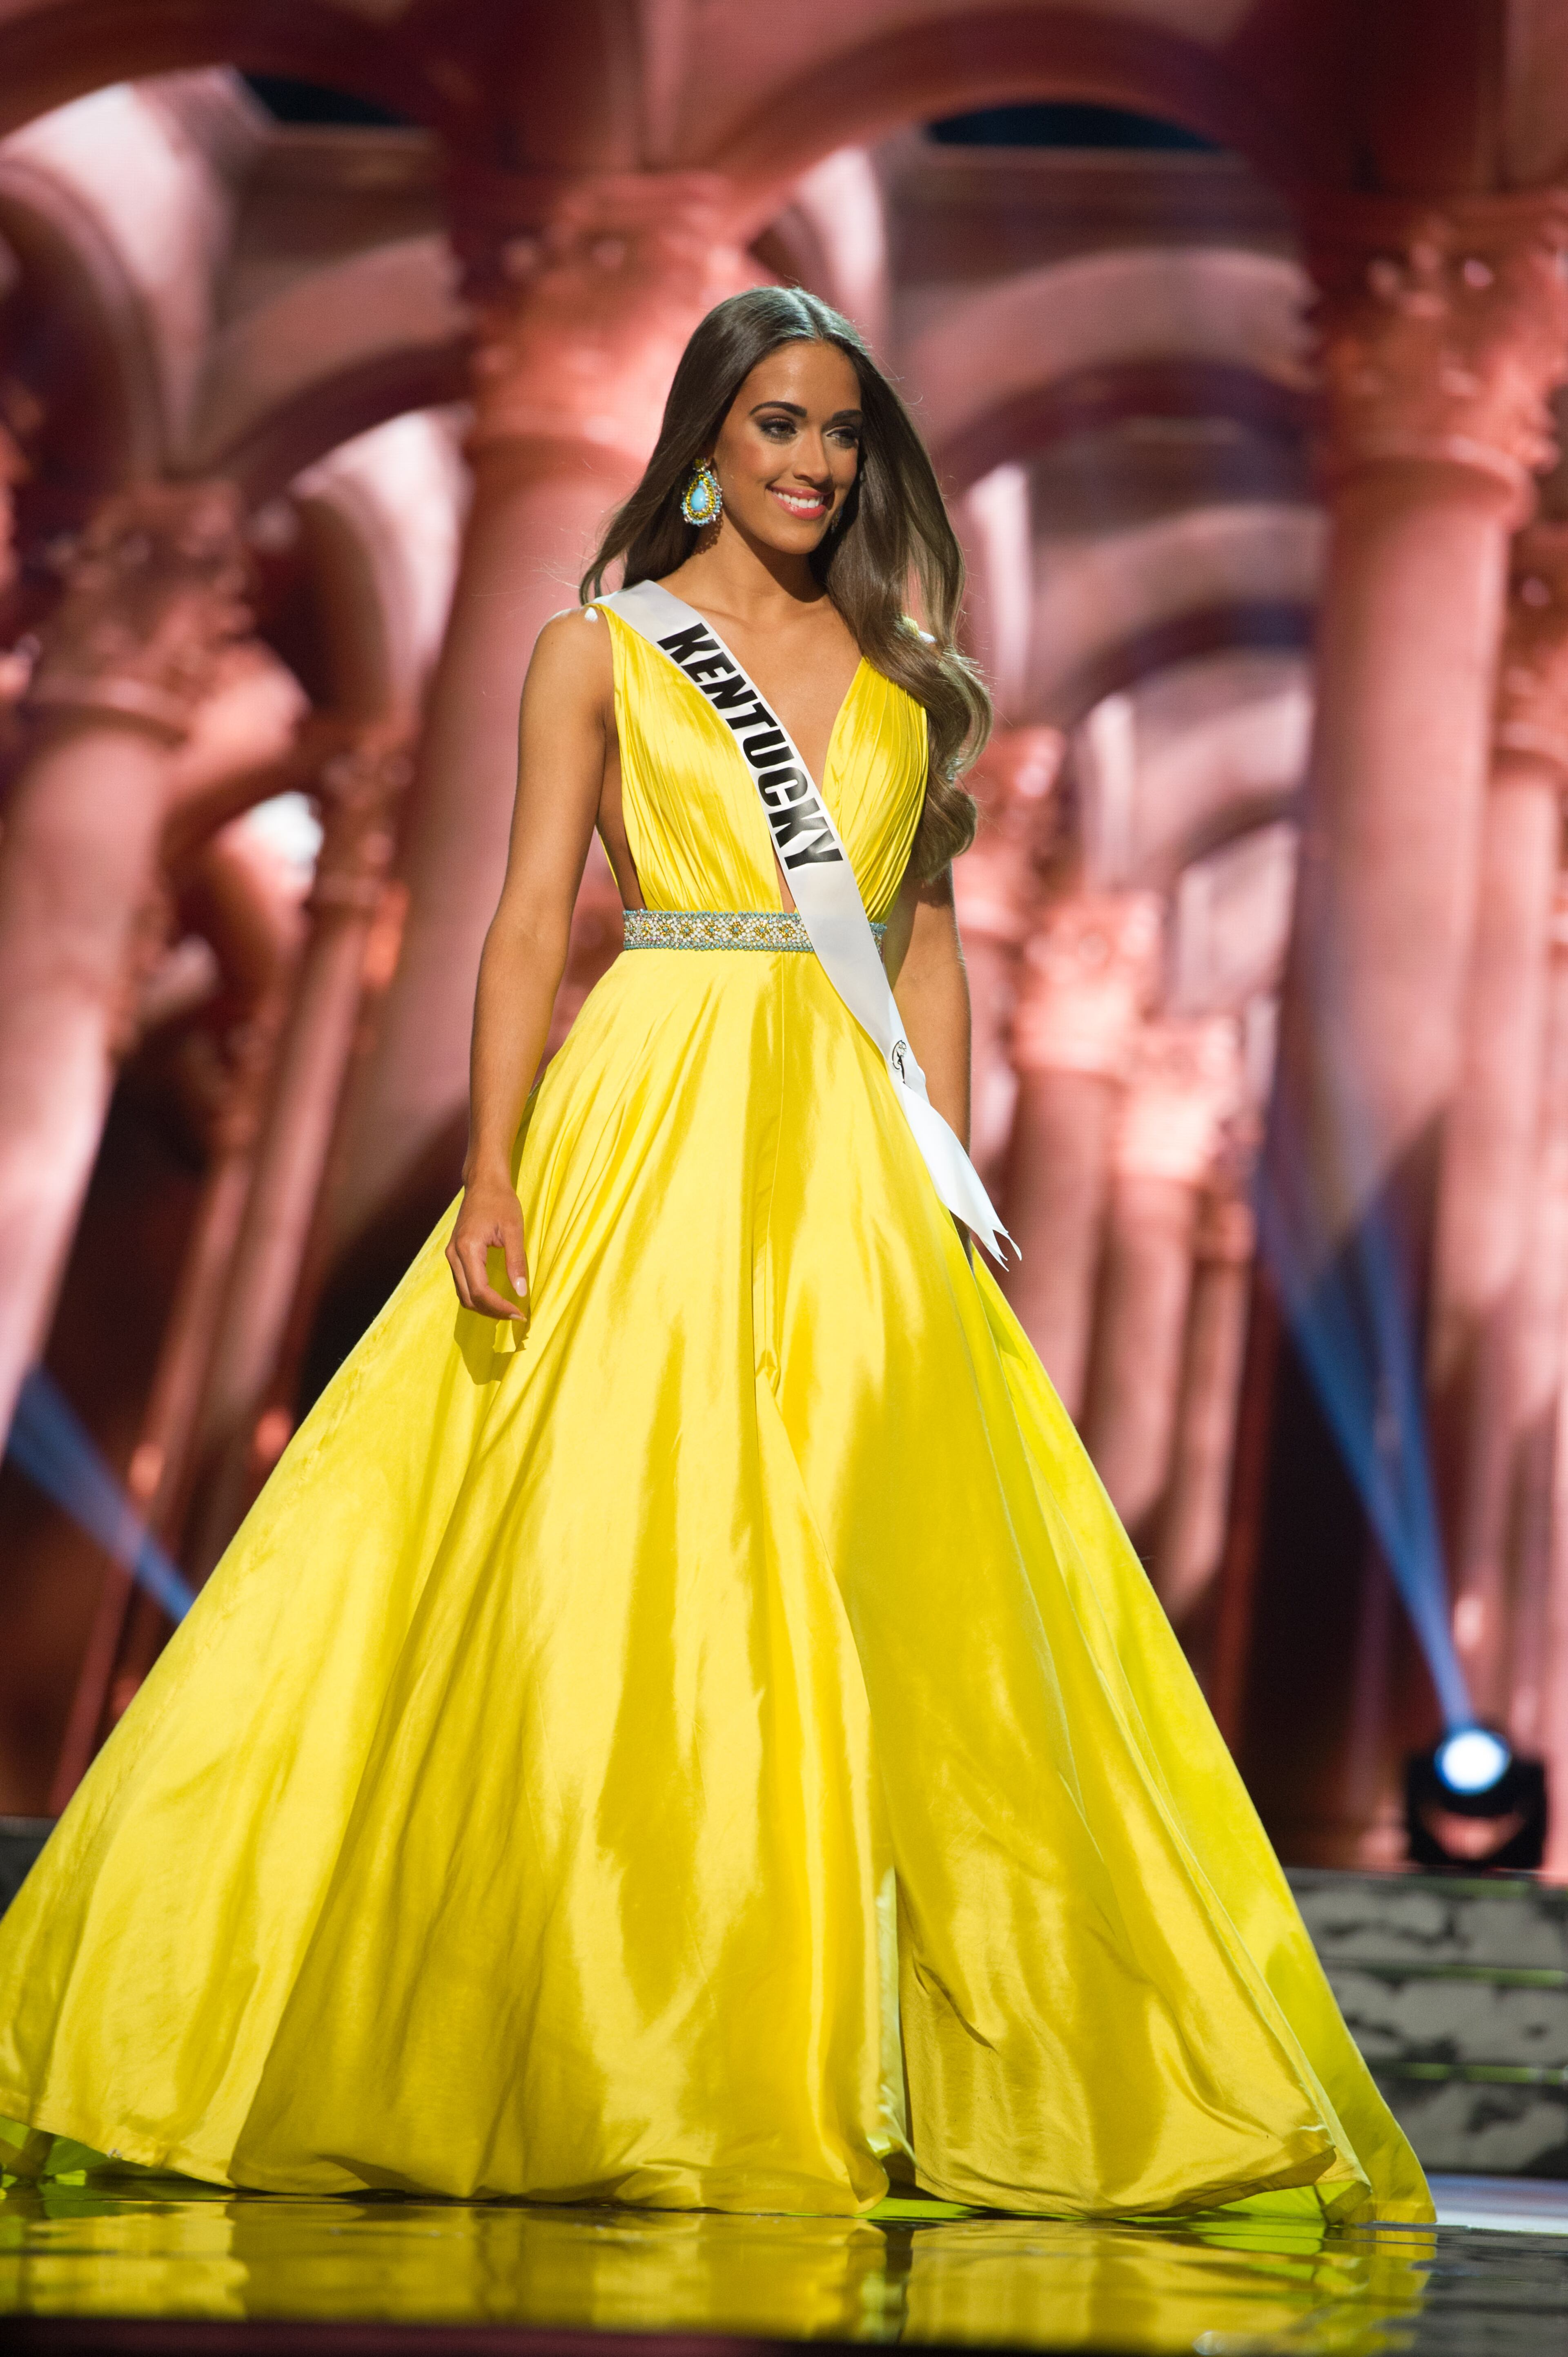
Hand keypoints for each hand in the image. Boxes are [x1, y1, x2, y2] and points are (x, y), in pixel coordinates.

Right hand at [447, 1175, 528, 1318]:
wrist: (483, 1182)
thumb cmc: (500, 1201)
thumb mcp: (514, 1230)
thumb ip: (516, 1261)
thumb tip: (521, 1291)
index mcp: (467, 1248)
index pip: (480, 1291)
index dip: (499, 1307)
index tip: (519, 1312)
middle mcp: (454, 1255)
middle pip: (469, 1298)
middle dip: (492, 1311)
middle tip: (516, 1315)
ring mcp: (451, 1255)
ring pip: (463, 1294)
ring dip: (484, 1307)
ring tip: (507, 1309)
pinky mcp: (454, 1254)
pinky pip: (462, 1284)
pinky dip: (477, 1296)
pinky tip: (495, 1297)